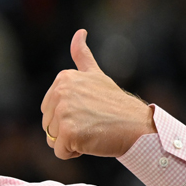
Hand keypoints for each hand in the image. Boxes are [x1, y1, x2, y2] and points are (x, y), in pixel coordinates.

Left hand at [40, 29, 157, 158]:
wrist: (137, 126)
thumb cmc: (115, 105)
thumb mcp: (96, 75)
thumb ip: (82, 56)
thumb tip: (79, 32)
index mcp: (63, 79)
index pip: (48, 111)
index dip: (67, 117)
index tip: (89, 111)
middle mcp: (61, 92)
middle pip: (48, 126)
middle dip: (67, 130)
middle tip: (92, 122)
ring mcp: (64, 111)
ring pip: (52, 140)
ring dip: (71, 142)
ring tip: (92, 130)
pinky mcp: (68, 131)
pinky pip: (60, 152)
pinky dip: (74, 153)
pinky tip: (91, 141)